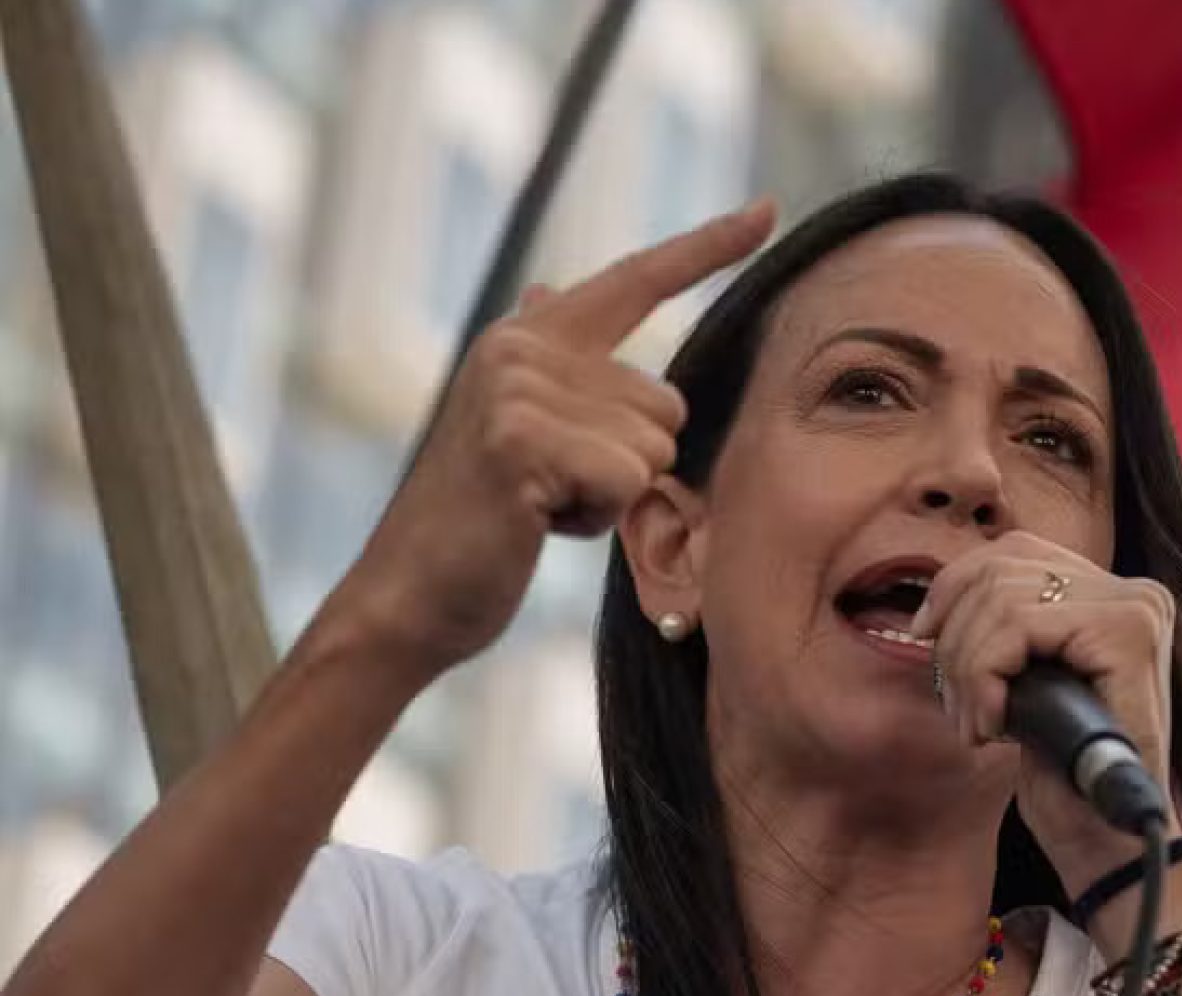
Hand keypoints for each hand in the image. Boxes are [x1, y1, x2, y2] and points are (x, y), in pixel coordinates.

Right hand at [323, 201, 775, 681]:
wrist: (410, 595)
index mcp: (529, 338)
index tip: (768, 211)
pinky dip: (596, 520)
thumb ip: (550, 362)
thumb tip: (547, 288)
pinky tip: (536, 524)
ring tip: (540, 505)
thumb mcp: (518, 426)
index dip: (707, 246)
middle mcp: (521, 347)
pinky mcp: (519, 441)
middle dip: (629, 466)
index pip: (637, 279)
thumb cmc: (483, 521)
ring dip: (611, 497)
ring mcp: (516, 390)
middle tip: (550, 490)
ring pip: (653, 449)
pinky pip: (626, 482)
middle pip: (667, 406)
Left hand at [908, 532, 1181, 897]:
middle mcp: (1137, 591)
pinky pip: (1017, 628)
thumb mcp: (1027, 682)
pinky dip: (985, 677)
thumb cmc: (1065, 772)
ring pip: (1001, 598)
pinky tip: (995, 727)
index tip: (924, 635)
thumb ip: (1007, 628)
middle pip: (1000, 568)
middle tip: (960, 710)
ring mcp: (1137, 608)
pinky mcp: (1127, 633)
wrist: (1109, 840)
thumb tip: (937, 595)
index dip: (954, 586)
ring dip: (968, 670)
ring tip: (978, 725)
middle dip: (956, 640)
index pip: (1014, 551)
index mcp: (1115, 594)